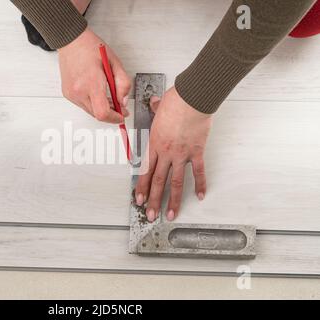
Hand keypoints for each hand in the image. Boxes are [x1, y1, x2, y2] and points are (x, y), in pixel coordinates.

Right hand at [58, 28, 130, 122]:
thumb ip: (123, 83)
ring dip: (102, 108)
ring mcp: (71, 94)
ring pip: (90, 111)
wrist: (71, 41)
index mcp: (91, 82)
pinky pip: (84, 105)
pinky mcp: (68, 94)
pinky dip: (93, 103)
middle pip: (98, 115)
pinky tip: (97, 93)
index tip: (121, 115)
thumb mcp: (115, 63)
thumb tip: (123, 101)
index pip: (103, 112)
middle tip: (119, 105)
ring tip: (109, 96)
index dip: (114, 118)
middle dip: (111, 113)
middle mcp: (78, 91)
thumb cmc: (90, 48)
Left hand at [135, 87, 212, 221]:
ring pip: (176, 182)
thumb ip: (155, 109)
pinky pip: (198, 171)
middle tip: (150, 215)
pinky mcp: (197, 152)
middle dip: (153, 201)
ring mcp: (181, 154)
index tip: (138, 200)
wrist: (192, 98)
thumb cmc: (175, 101)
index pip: (145, 171)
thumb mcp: (159, 107)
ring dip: (173, 200)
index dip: (141, 187)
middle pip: (158, 181)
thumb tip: (154, 103)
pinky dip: (200, 184)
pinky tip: (200, 196)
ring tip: (172, 214)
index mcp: (154, 143)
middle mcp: (166, 152)